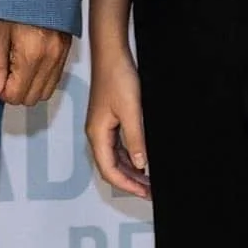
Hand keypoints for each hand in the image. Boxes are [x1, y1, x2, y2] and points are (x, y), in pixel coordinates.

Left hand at [0, 19, 71, 104]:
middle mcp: (51, 59)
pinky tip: (28, 60)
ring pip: (45, 91)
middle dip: (14, 91)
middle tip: (2, 70)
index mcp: (31, 56)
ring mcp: (62, 54)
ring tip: (15, 64)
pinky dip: (41, 76)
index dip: (0, 90)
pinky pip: (55, 77)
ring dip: (28, 85)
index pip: (15, 96)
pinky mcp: (67, 48)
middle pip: (31, 98)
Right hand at [83, 47, 150, 197]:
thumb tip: (141, 164)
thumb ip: (136, 140)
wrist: (112, 54)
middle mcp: (97, 134)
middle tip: (150, 191)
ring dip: (132, 171)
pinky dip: (131, 157)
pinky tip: (143, 161)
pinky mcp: (109, 120)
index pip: (110, 171)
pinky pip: (119, 147)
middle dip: (131, 182)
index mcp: (97, 135)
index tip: (145, 193)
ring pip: (115, 159)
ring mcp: (102, 127)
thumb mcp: (131, 111)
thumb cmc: (116, 77)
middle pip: (111, 168)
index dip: (127, 186)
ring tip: (149, 180)